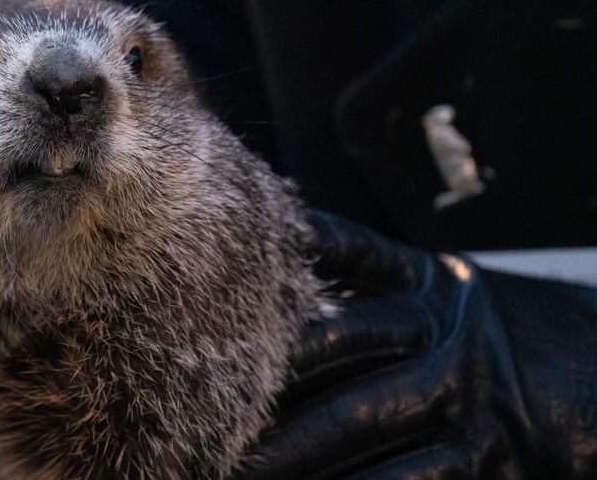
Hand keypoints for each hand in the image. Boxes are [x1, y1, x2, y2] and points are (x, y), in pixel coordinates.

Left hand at [236, 211, 596, 478]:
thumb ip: (376, 271)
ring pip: (353, 418)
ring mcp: (464, 392)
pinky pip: (404, 479)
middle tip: (195, 397)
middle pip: (332, 342)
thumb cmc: (504, 334)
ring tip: (227, 466)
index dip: (282, 261)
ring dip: (286, 447)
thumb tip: (287, 243)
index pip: (345, 253)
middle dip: (260, 373)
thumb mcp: (450, 288)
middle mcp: (443, 329)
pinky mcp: (486, 454)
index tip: (217, 279)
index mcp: (431, 282)